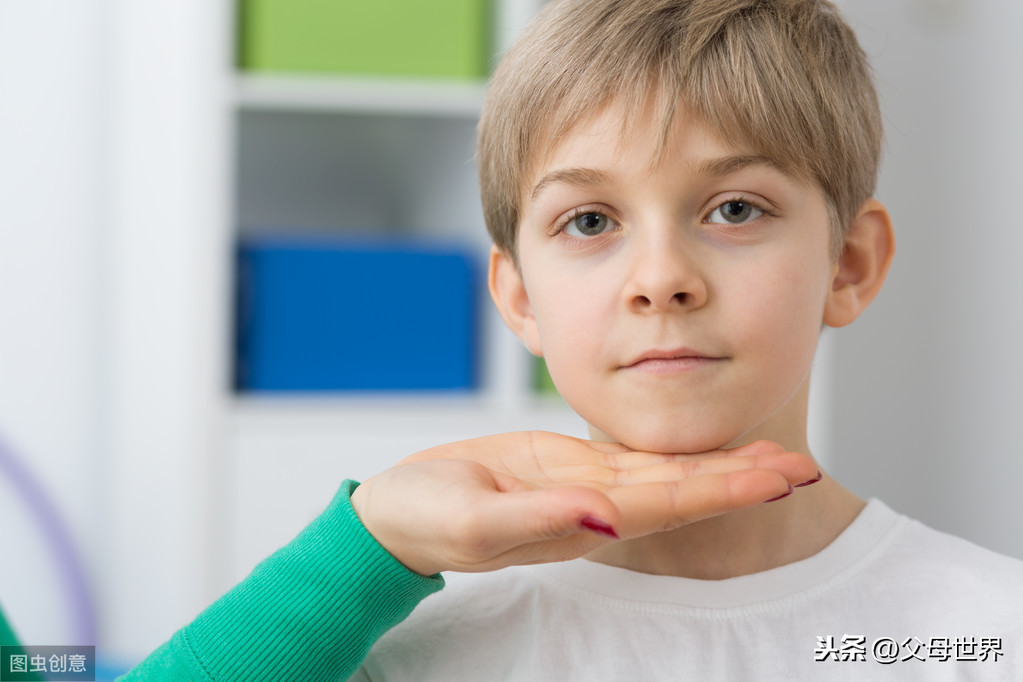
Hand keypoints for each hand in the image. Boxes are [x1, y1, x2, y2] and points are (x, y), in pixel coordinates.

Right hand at [350, 432, 817, 575]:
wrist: (399, 513)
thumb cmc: (427, 518)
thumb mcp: (475, 519)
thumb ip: (539, 519)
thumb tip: (606, 521)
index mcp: (580, 523)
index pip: (667, 504)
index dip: (724, 490)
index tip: (777, 477)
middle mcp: (596, 508)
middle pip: (684, 490)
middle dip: (743, 478)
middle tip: (804, 465)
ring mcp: (586, 487)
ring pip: (668, 473)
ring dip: (722, 465)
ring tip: (776, 455)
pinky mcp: (570, 466)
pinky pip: (636, 457)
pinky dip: (679, 450)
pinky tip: (710, 443)